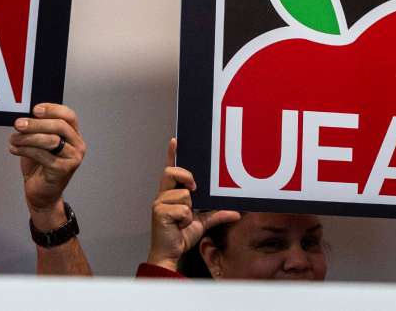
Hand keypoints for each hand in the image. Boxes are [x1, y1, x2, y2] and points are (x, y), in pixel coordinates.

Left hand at [10, 103, 85, 219]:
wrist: (41, 194)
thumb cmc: (40, 167)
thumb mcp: (39, 143)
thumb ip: (38, 130)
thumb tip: (23, 116)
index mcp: (73, 134)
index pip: (68, 115)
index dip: (52, 109)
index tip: (34, 109)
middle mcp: (77, 145)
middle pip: (60, 126)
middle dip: (36, 123)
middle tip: (18, 124)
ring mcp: (73, 158)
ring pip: (51, 140)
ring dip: (28, 138)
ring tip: (13, 139)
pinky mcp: (64, 170)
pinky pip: (43, 155)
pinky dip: (26, 150)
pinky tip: (14, 149)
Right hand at [146, 139, 239, 271]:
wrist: (169, 254)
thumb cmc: (180, 235)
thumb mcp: (202, 223)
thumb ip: (217, 215)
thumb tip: (237, 213)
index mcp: (171, 193)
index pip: (171, 169)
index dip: (172, 154)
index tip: (176, 140)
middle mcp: (163, 194)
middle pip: (172, 172)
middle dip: (186, 176)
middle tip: (195, 188)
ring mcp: (160, 202)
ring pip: (183, 194)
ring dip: (188, 209)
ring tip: (183, 220)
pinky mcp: (158, 212)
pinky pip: (182, 209)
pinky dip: (185, 219)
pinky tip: (179, 225)